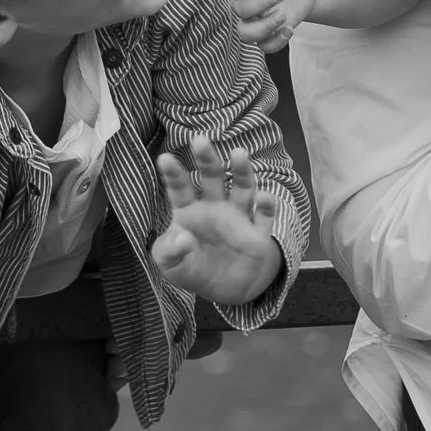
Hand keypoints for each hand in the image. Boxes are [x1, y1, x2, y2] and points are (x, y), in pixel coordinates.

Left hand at [151, 139, 285, 306]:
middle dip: (207, 159)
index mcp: (189, 210)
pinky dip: (267, 205)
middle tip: (200, 140)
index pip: (180, 188)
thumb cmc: (192, 268)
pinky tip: (265, 197)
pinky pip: (264, 216)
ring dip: (242, 171)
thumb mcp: (171, 266)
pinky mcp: (258, 234)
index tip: (164, 158)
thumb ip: (169, 252)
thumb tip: (182, 236)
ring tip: (239, 153)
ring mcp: (238, 218)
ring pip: (242, 188)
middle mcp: (215, 207)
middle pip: (212, 178)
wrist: (223, 290)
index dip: (173, 174)